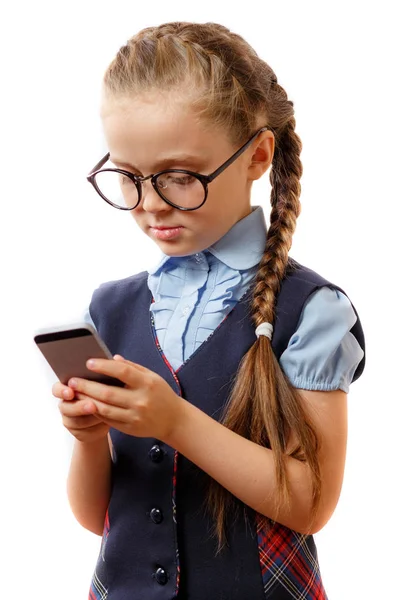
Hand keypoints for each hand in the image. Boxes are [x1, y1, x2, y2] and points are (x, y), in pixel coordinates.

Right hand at [52, 381, 109, 442]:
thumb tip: (102, 374)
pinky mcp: (78, 433)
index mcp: (67, 389)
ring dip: (90, 418)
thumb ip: (95, 381)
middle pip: (65, 407)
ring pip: (76, 421)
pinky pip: (85, 432)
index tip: (70, 392)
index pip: (57, 389)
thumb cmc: (103, 394)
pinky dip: (96, 428)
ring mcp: (69, 420)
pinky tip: (105, 423)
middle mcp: (65, 404)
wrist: (107, 415)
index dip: (61, 391)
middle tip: (91, 405)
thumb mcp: (100, 385)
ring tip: (103, 414)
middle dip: (79, 407)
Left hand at [66, 355, 183, 440]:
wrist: (174, 420)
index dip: (104, 366)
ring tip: (74, 393)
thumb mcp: (152, 377)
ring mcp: (135, 416)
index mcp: (147, 383)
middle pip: (108, 393)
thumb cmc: (161, 394)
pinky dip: (95, 411)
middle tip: (72, 380)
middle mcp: (141, 400)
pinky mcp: (130, 428)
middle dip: (87, 386)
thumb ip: (133, 367)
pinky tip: (86, 404)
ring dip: (87, 400)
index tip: (88, 363)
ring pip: (105, 409)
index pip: (123, 372)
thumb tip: (113, 359)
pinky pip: (108, 420)